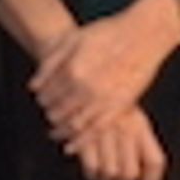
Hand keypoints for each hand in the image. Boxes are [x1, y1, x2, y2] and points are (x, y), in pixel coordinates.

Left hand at [30, 0, 179, 145]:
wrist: (145, 33)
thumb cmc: (110, 32)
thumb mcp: (74, 38)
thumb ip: (50, 62)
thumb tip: (33, 86)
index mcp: (72, 70)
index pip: (46, 95)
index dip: (41, 99)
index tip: (43, 99)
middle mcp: (85, 88)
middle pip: (56, 112)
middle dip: (50, 115)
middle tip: (50, 114)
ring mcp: (103, 99)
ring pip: (73, 125)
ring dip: (60, 131)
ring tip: (55, 132)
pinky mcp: (120, 107)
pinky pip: (95, 131)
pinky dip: (80, 142)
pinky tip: (70, 147)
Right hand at [69, 107, 168, 179]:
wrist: (79, 89)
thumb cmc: (107, 106)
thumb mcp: (130, 117)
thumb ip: (140, 141)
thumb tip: (141, 174)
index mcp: (140, 126)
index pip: (155, 161)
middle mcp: (125, 132)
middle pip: (129, 174)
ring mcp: (105, 137)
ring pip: (110, 175)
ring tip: (103, 177)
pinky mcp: (84, 141)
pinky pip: (91, 170)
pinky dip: (91, 174)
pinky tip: (91, 168)